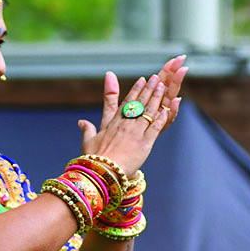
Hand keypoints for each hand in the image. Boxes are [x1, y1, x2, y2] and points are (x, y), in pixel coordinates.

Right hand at [77, 55, 185, 175]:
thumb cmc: (94, 159)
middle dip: (148, 89)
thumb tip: (81, 122)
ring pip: (149, 111)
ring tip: (163, 87)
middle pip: (139, 103)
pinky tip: (168, 108)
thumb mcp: (88, 142)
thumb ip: (87, 130)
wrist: (103, 172)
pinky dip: (162, 117)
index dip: (135, 90)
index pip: (126, 102)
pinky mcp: (145, 143)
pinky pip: (156, 127)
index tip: (141, 80)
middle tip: (156, 78)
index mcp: (113, 123)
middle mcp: (125, 125)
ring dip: (157, 98)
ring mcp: (136, 133)